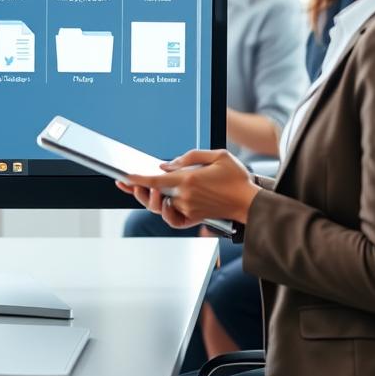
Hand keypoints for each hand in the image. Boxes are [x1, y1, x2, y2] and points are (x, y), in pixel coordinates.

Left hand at [115, 149, 259, 226]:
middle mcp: (185, 197)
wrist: (250, 201)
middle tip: (127, 183)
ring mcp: (188, 209)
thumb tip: (166, 166)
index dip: (137, 179)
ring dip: (151, 198)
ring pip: (161, 206)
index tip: (123, 177)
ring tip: (141, 190)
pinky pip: (173, 220)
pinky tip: (163, 204)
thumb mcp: (218, 155)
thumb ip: (190, 157)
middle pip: (154, 195)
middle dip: (137, 189)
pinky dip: (165, 213)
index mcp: (188, 180)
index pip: (155, 181)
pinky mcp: (194, 217)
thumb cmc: (236, 177)